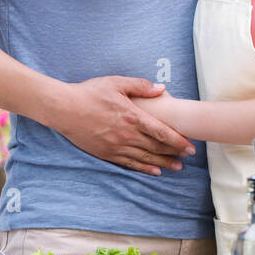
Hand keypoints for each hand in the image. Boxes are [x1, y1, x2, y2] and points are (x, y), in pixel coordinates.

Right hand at [50, 76, 195, 176]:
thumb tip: (161, 89)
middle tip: (188, 157)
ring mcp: (117, 146)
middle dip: (174, 153)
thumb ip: (140, 85)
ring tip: (177, 168)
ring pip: (145, 158)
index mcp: (132, 116)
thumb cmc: (89, 93)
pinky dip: (144, 169)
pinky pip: (130, 164)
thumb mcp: (116, 83)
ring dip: (163, 163)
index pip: (162, 132)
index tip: (190, 146)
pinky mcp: (107, 153)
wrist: (64, 108)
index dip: (178, 141)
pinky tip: (154, 171)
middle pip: (156, 147)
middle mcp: (127, 134)